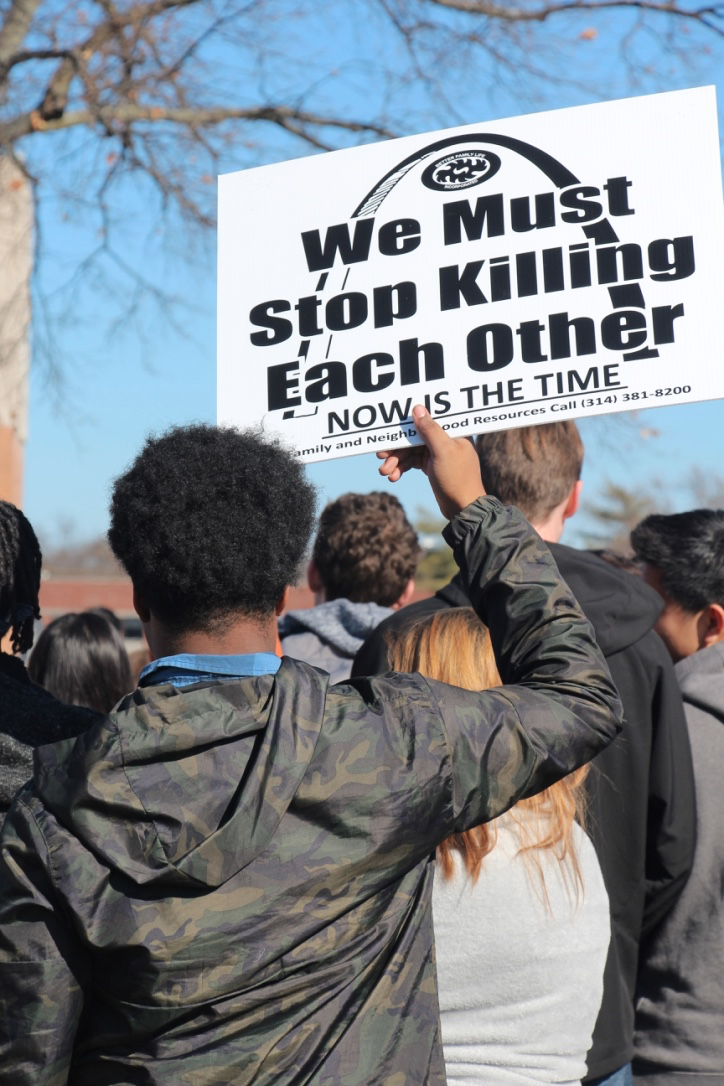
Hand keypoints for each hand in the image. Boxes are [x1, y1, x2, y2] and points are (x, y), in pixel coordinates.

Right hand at [377, 405, 485, 519]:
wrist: (462, 508)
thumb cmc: (458, 479)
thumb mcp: (443, 452)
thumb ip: (430, 430)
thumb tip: (418, 408)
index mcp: (454, 431)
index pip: (427, 419)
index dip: (407, 424)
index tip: (391, 430)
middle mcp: (445, 439)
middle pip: (415, 436)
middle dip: (397, 447)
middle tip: (381, 455)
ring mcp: (437, 452)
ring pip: (411, 450)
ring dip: (396, 460)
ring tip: (385, 472)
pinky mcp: (431, 464)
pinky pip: (412, 461)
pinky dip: (402, 467)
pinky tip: (393, 476)